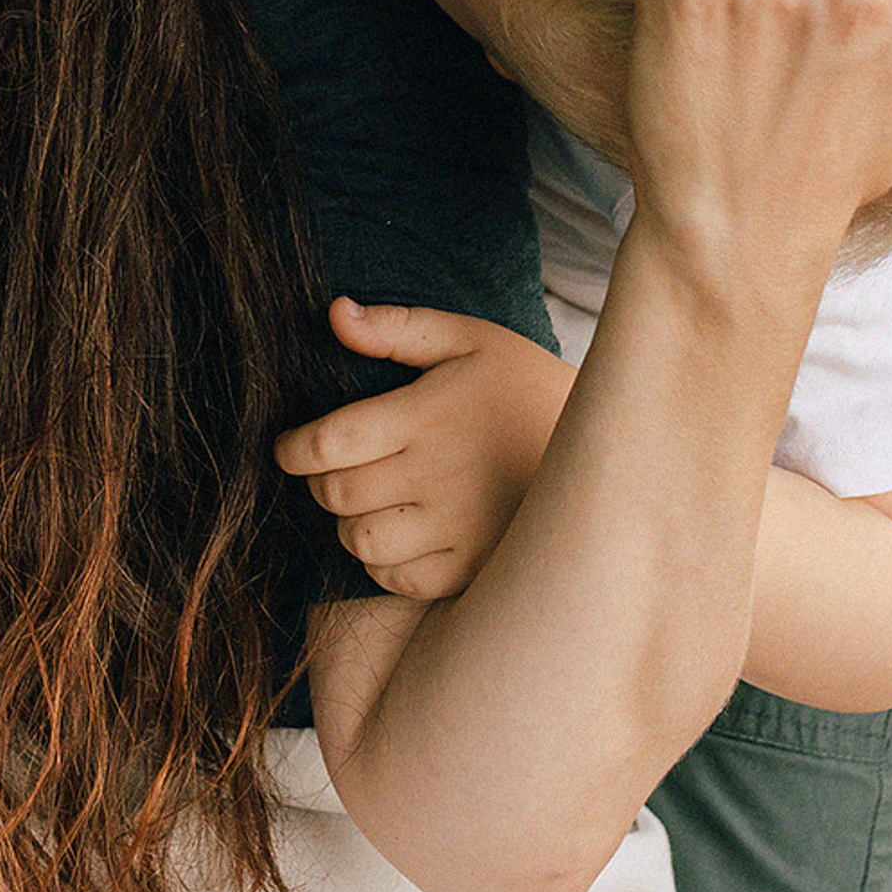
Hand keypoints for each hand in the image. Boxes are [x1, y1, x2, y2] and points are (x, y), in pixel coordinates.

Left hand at [274, 303, 574, 602]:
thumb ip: (398, 328)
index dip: (293, 448)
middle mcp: (438, 475)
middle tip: (332, 467)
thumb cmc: (522, 385)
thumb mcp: (469, 339)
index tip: (289, 445)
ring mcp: (456, 526)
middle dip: (318, 480)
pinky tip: (399, 531)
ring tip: (368, 499)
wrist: (602, 444)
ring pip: (359, 541)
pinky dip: (381, 560)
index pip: (330, 442)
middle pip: (336, 494)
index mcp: (429, 414)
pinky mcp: (472, 564)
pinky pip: (396, 578)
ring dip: (348, 521)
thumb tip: (336, 313)